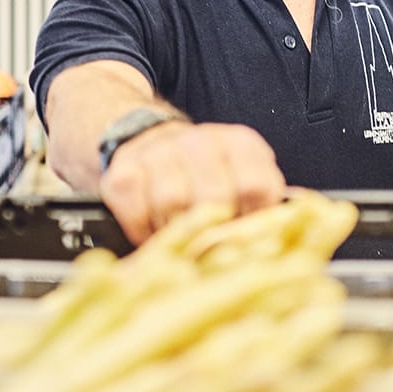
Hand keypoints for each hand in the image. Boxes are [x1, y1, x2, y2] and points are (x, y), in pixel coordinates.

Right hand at [99, 121, 287, 244]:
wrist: (147, 141)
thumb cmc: (205, 175)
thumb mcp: (242, 180)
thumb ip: (261, 209)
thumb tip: (270, 250)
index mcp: (240, 144)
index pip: (256, 186)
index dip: (252, 222)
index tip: (244, 239)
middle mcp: (199, 141)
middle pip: (213, 198)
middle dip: (212, 233)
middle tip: (209, 248)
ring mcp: (158, 153)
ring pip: (172, 204)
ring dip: (176, 232)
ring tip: (180, 239)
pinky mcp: (123, 171)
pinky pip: (135, 212)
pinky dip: (144, 232)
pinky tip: (152, 232)